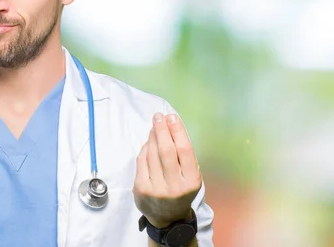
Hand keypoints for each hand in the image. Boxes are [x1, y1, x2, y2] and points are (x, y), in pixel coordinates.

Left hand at [133, 112, 201, 227]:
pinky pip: (141, 162)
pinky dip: (144, 149)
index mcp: (191, 181)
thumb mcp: (190, 176)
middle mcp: (175, 186)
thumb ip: (183, 156)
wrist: (168, 218)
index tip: (172, 117)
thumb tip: (169, 127)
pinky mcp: (141, 189)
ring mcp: (157, 189)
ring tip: (154, 127)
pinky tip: (148, 143)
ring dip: (152, 137)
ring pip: (152, 154)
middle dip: (162, 130)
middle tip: (159, 116)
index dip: (178, 131)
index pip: (184, 150)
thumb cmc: (181, 190)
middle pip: (166, 150)